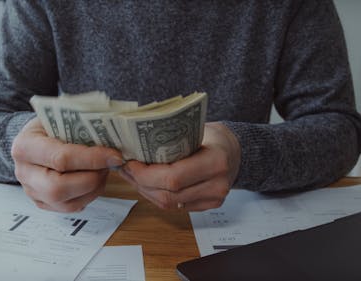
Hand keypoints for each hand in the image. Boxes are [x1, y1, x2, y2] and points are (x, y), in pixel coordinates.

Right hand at [11, 117, 123, 211]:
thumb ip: (81, 127)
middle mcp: (24, 173)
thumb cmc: (49, 125)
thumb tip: (113, 139)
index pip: (60, 158)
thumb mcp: (60, 116)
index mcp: (24, 146)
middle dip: (92, 178)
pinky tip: (95, 180)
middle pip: (59, 188)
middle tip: (109, 165)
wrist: (34, 137)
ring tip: (103, 171)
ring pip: (68, 203)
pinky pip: (71, 208)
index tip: (114, 155)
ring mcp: (32, 192)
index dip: (92, 159)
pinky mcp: (44, 203)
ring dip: (94, 189)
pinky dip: (89, 195)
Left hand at [118, 122, 240, 210]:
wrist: (235, 151)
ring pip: (168, 204)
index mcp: (215, 161)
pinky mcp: (207, 206)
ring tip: (132, 176)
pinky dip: (156, 196)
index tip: (130, 163)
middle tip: (126, 169)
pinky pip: (175, 206)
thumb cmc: (213, 137)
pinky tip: (146, 184)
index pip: (173, 178)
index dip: (146, 174)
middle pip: (167, 194)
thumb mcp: (195, 131)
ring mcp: (213, 199)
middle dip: (141, 183)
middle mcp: (217, 184)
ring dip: (145, 191)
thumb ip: (170, 141)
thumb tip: (133, 145)